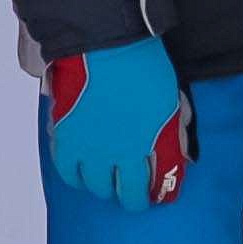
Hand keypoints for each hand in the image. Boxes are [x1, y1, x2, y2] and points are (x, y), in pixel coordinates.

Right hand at [41, 33, 193, 207]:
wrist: (106, 45)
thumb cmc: (142, 67)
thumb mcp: (169, 101)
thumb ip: (172, 130)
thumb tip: (178, 150)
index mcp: (145, 146)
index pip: (154, 186)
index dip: (157, 195)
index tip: (159, 196)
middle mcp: (115, 154)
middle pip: (123, 193)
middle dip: (131, 197)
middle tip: (131, 192)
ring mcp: (87, 147)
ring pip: (93, 186)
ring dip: (102, 187)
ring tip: (106, 181)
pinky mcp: (64, 136)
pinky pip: (65, 169)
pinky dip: (74, 175)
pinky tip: (80, 171)